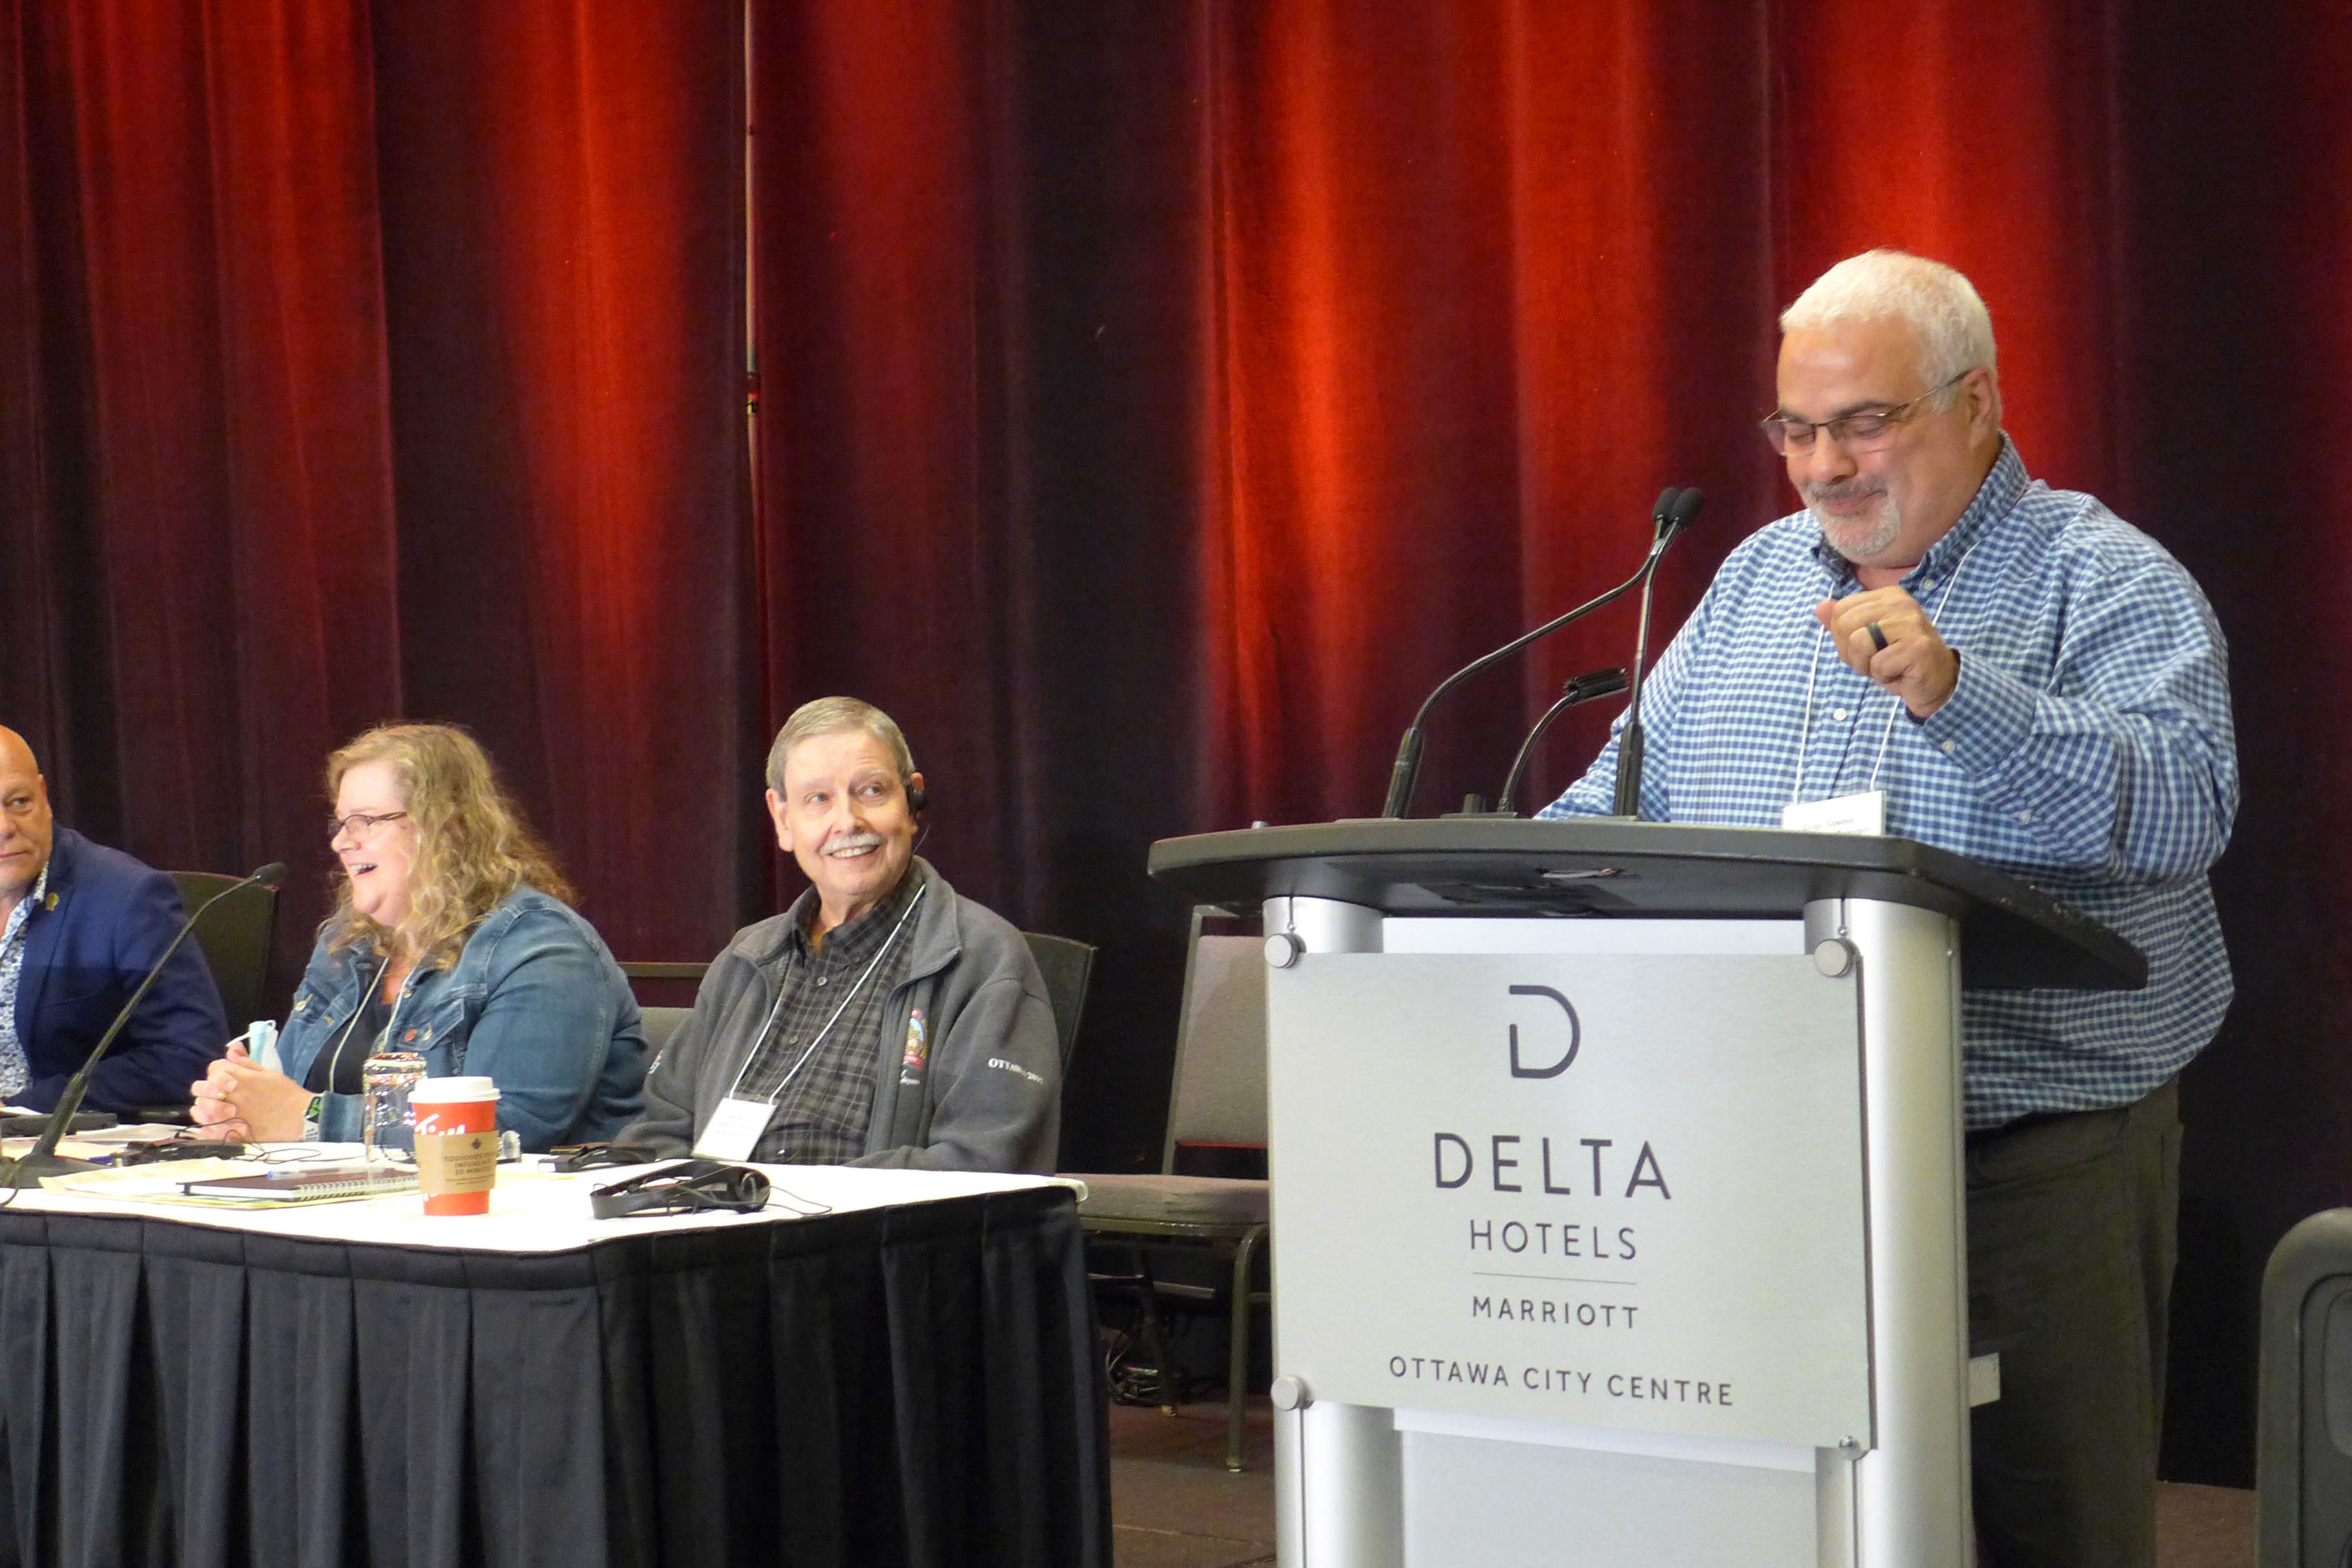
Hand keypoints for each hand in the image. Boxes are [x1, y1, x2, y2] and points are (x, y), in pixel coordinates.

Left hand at [188, 1042, 311, 1141]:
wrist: (302, 1118)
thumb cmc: (287, 1093)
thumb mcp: (269, 1073)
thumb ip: (247, 1062)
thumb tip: (231, 1049)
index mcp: (244, 1079)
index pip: (216, 1068)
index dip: (217, 1070)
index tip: (223, 1076)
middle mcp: (235, 1096)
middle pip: (203, 1087)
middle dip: (204, 1088)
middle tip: (211, 1092)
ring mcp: (233, 1115)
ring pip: (203, 1108)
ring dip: (203, 1106)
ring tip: (210, 1108)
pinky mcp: (235, 1133)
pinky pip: (210, 1130)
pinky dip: (205, 1126)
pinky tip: (208, 1124)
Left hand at [1814, 589, 1958, 717]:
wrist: (1938, 683)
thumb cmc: (1900, 661)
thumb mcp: (1867, 640)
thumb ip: (1843, 623)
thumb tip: (1820, 607)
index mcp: (1888, 596)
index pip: (1840, 610)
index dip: (1843, 638)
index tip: (1867, 649)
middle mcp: (1901, 603)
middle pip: (1845, 625)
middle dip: (1852, 653)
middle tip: (1876, 661)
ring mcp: (1911, 623)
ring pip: (1857, 643)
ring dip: (1866, 665)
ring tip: (1888, 667)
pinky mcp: (1917, 647)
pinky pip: (1877, 664)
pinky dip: (1884, 676)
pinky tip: (1901, 674)